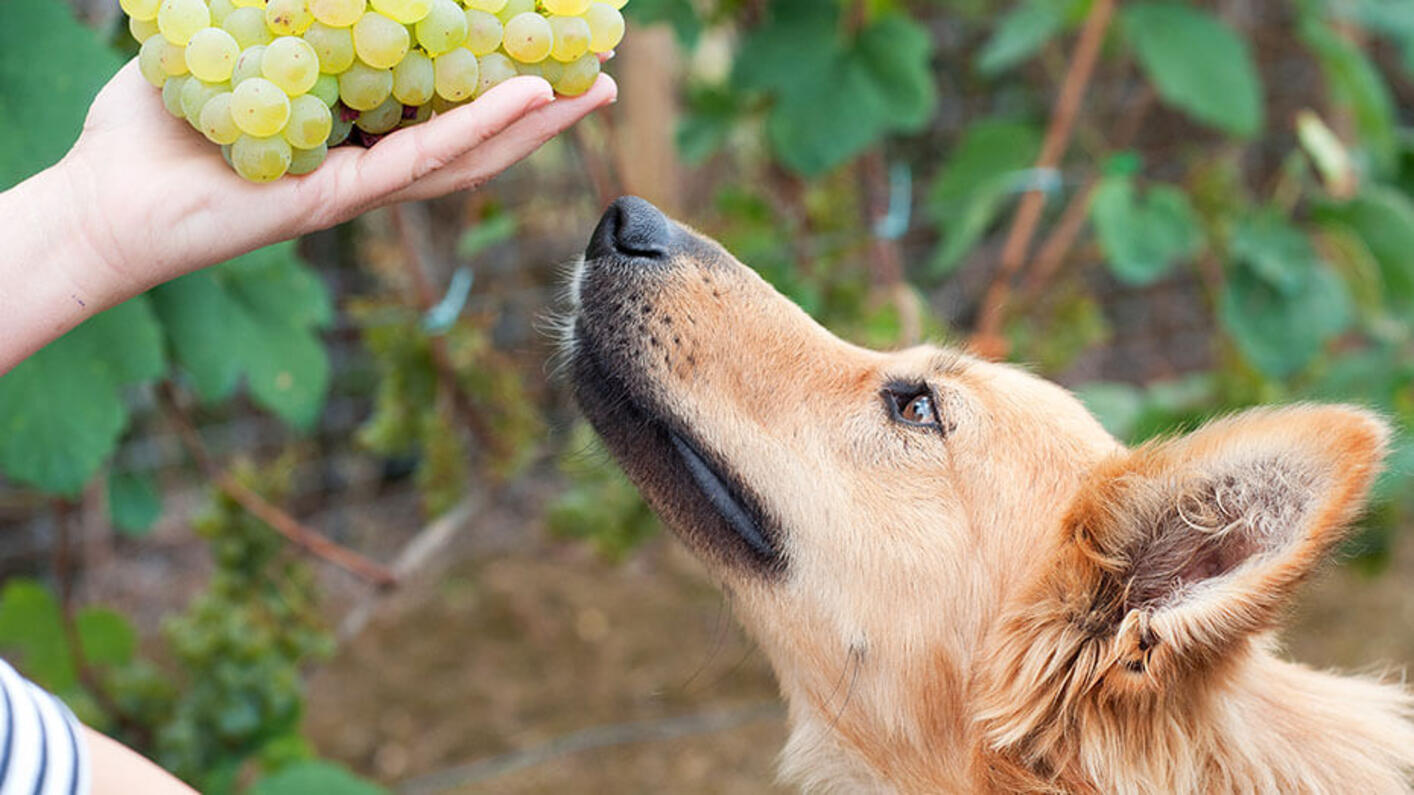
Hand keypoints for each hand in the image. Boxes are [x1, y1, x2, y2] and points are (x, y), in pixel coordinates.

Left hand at [62, 59, 616, 299]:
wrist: (103, 201)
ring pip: (467, 153)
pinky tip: (529, 99)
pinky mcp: (340, 199)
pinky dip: (480, 128)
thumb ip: (268, 17)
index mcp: (347, 129)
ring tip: (593, 87)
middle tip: (596, 72)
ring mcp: (359, 185)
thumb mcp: (223, 45)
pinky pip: (423, 160)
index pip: (434, 101)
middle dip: (539, 107)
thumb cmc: (149, 131)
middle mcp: (365, 161)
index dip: (490, 76)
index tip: (537, 44)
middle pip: (471, 133)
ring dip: (535, 123)